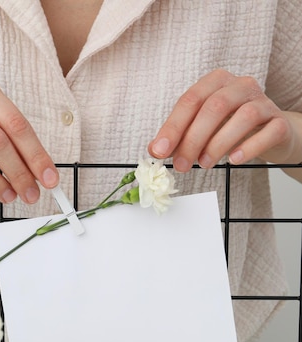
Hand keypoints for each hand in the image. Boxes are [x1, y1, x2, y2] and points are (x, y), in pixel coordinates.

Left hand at [149, 69, 300, 171]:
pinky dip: (249, 147)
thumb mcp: (203, 129)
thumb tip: (155, 150)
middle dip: (193, 139)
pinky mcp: (280, 123)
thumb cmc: (233, 128)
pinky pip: (268, 132)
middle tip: (182, 165)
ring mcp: (263, 102)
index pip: (191, 100)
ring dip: (218, 144)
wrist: (273, 133)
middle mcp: (241, 86)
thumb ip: (180, 136)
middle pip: (214, 107)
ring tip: (205, 164)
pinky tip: (233, 160)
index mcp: (217, 82)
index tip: (159, 151)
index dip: (173, 127)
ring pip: (242, 117)